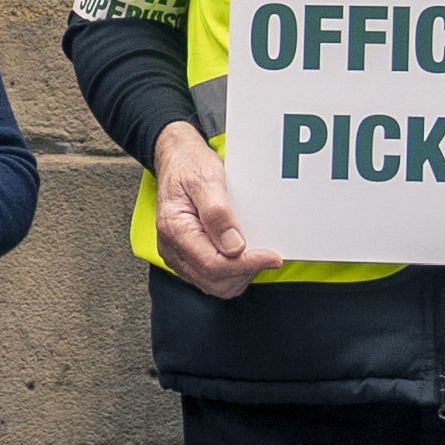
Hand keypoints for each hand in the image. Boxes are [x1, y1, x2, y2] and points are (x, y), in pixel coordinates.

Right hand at [148, 122, 272, 296]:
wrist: (178, 160)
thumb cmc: (190, 166)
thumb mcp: (206, 180)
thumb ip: (218, 214)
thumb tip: (234, 247)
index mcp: (175, 229)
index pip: (213, 265)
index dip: (247, 265)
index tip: (272, 256)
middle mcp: (173, 248)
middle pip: (214, 281)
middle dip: (244, 272)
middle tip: (266, 254)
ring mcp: (178, 256)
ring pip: (214, 285)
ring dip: (239, 274)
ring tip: (255, 253)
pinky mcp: (186, 257)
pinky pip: (211, 277)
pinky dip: (232, 271)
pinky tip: (242, 254)